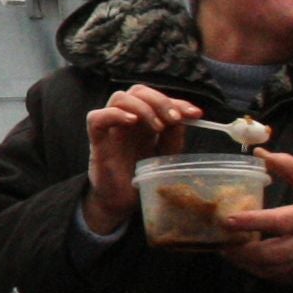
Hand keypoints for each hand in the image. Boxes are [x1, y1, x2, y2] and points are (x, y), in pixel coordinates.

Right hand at [80, 83, 201, 233]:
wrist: (124, 201)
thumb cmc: (142, 176)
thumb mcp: (166, 154)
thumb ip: (174, 134)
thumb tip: (185, 115)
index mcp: (144, 119)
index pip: (157, 98)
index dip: (178, 102)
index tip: (196, 114)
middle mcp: (127, 119)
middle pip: (138, 91)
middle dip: (160, 101)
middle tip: (175, 119)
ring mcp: (111, 127)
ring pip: (119, 97)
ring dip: (143, 107)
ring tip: (158, 126)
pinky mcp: (97, 140)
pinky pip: (96, 117)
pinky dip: (114, 114)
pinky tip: (131, 122)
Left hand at [224, 150, 292, 286]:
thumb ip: (288, 167)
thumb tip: (259, 152)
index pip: (277, 221)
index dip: (250, 221)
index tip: (227, 220)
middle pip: (268, 252)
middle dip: (240, 250)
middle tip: (219, 242)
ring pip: (268, 269)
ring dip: (244, 262)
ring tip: (226, 251)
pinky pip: (274, 278)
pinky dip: (256, 271)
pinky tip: (244, 261)